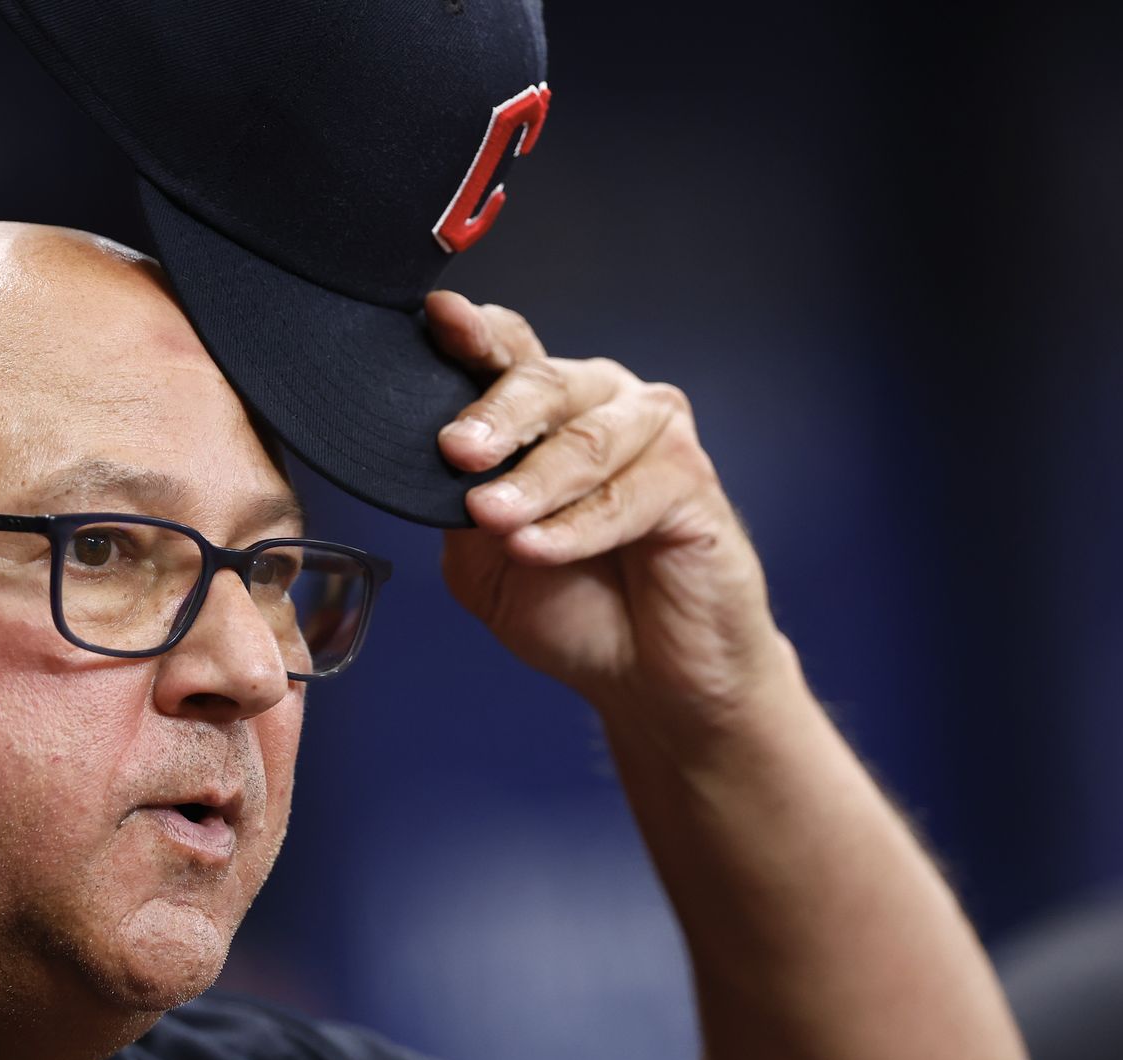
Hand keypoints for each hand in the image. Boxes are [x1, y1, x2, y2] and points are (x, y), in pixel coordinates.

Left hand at [426, 292, 795, 731]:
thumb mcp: (485, 561)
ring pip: (585, 441)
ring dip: (533, 482)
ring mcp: (653, 434)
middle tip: (457, 451)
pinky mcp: (693, 479)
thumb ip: (457, 508)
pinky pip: (629, 495)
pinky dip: (577, 527)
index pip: (507, 351)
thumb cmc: (573, 609)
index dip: (473, 331)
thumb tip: (428, 466)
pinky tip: (539, 549)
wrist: (650, 678)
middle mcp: (601, 402)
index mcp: (546, 408)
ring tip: (493, 518)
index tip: (440, 318)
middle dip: (495, 415)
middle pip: (543, 382)